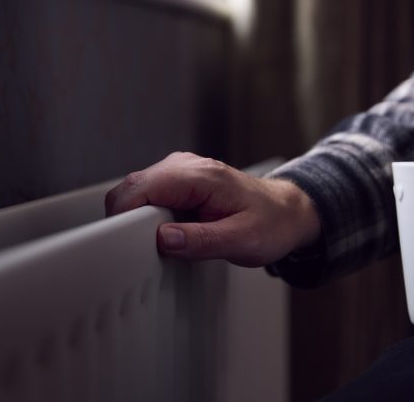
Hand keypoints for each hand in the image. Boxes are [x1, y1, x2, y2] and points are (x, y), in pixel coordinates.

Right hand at [105, 152, 319, 266]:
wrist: (287, 211)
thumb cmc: (271, 223)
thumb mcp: (243, 241)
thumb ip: (202, 241)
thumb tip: (163, 239)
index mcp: (201, 176)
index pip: (142, 186)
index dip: (126, 215)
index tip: (125, 241)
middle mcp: (186, 165)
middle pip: (131, 186)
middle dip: (126, 218)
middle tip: (140, 248)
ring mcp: (180, 170)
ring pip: (135, 189)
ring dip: (136, 217)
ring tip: (157, 241)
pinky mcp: (178, 180)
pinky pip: (148, 194)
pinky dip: (146, 214)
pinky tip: (164, 232)